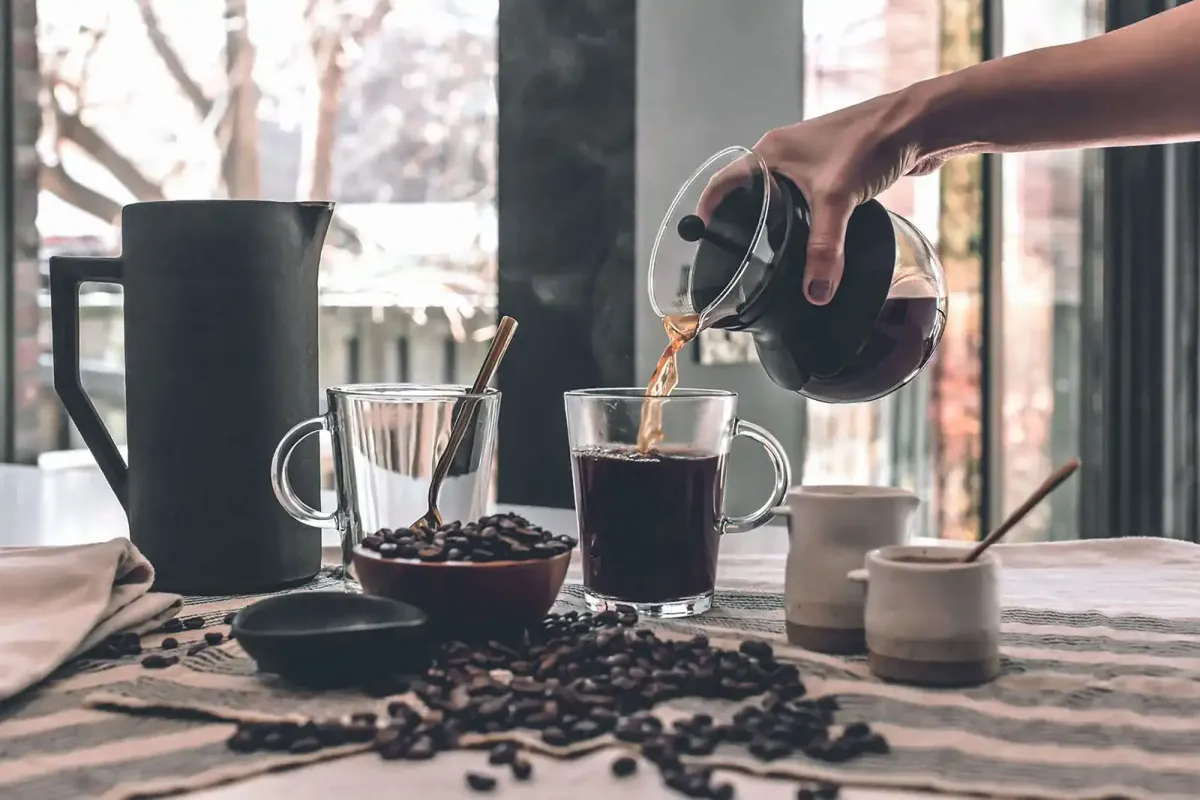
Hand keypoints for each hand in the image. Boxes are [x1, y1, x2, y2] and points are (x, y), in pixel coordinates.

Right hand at [701, 91, 944, 304]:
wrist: (918, 123)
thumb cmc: (871, 140)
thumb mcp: (837, 200)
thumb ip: (823, 249)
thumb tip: (815, 292)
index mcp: (771, 152)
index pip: (725, 182)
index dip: (709, 209)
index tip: (702, 236)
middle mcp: (786, 153)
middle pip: (752, 192)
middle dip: (744, 221)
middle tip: (739, 253)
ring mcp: (812, 161)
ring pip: (783, 197)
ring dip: (779, 221)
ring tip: (774, 252)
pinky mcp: (837, 170)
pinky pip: (811, 199)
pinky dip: (808, 219)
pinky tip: (816, 239)